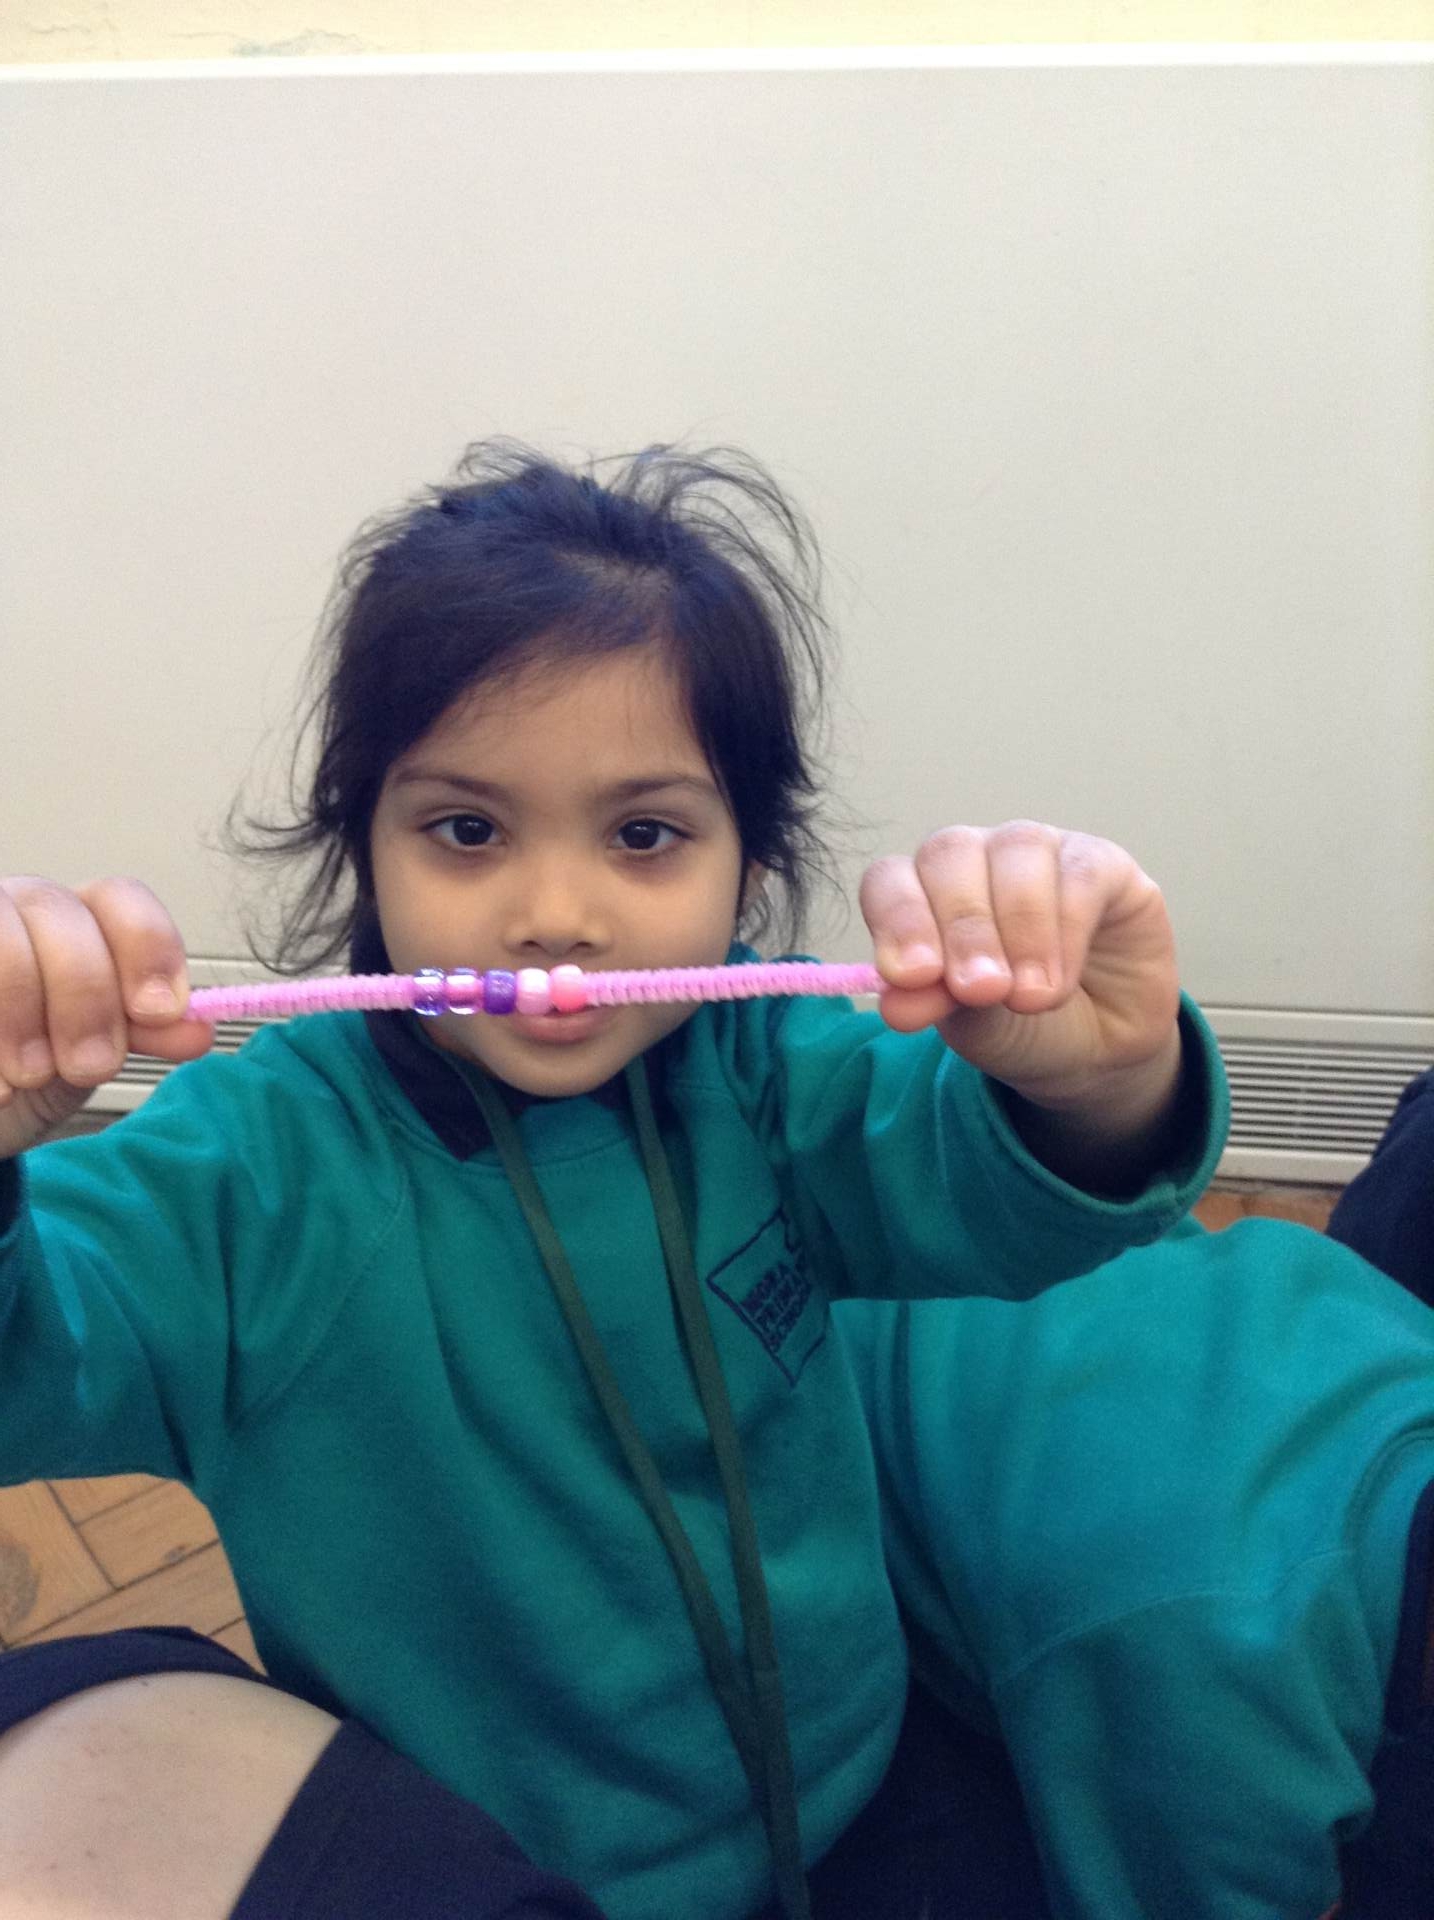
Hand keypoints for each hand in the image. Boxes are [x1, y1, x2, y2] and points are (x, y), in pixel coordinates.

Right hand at [0, 877, 213, 1159]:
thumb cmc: (34, 1062)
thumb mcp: (94, 1051)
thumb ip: (144, 1034)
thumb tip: (197, 1031)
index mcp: (79, 919)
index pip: (122, 898)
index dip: (148, 947)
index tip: (158, 1011)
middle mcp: (20, 908)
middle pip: (61, 916)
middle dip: (86, 998)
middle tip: (92, 1065)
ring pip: (4, 943)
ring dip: (22, 1015)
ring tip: (30, 1076)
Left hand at [859, 822, 1180, 1120]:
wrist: (1104, 1050)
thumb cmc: (1024, 1028)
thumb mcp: (975, 1028)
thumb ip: (938, 1005)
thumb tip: (896, 1003)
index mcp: (925, 892)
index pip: (890, 880)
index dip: (897, 920)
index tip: (911, 976)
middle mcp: (977, 858)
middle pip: (949, 854)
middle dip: (962, 928)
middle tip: (980, 991)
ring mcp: (1040, 852)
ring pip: (1017, 851)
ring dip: (1020, 929)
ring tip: (1028, 998)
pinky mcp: (1102, 863)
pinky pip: (1079, 873)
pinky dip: (1068, 930)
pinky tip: (1061, 983)